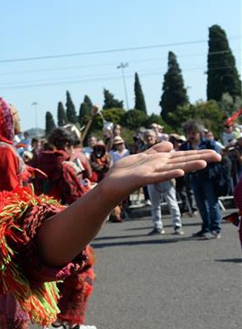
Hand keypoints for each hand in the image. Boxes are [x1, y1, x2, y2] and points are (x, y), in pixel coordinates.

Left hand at [99, 141, 219, 201]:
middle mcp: (159, 167)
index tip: (215, 154)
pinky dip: (169, 174)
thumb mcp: (142, 157)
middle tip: (219, 157)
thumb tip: (171, 145)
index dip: (198, 154)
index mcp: (160, 161)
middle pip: (182, 161)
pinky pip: (158, 176)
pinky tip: (180, 172)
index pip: (182, 156)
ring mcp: (152, 173)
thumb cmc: (125, 172)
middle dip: (200, 158)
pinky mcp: (143, 178)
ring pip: (173, 168)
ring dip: (188, 166)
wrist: (110, 183)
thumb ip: (156, 150)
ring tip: (204, 163)